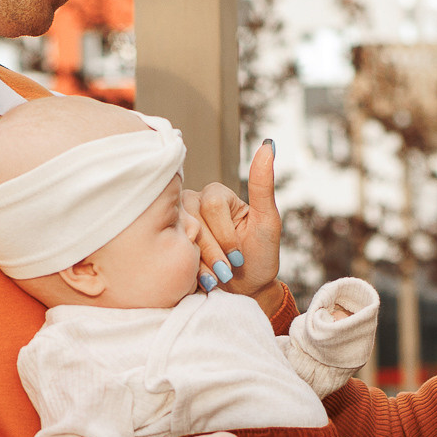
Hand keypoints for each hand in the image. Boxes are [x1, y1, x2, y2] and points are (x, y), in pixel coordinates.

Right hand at [185, 138, 281, 306]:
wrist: (245, 292)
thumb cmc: (259, 256)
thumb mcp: (267, 222)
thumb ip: (263, 185)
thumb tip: (269, 145)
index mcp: (216, 194)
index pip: (211, 204)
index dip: (225, 234)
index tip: (240, 256)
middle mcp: (193, 204)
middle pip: (193, 220)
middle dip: (214, 252)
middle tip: (229, 271)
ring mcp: (177, 225)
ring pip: (180, 236)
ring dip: (201, 263)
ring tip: (217, 279)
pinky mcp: (168, 245)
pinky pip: (169, 253)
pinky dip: (188, 271)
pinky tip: (201, 282)